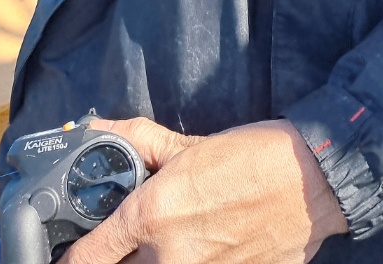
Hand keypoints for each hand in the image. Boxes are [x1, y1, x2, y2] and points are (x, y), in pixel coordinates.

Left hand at [64, 117, 348, 263]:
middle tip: (130, 238)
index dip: (73, 258)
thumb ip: (136, 141)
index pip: (88, 258)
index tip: (72, 255)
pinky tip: (208, 243)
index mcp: (152, 216)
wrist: (311, 181)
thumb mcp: (189, 144)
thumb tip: (96, 130)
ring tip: (180, 233)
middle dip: (119, 257)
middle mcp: (169, 257)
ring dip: (156, 258)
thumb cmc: (252, 157)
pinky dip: (193, 262)